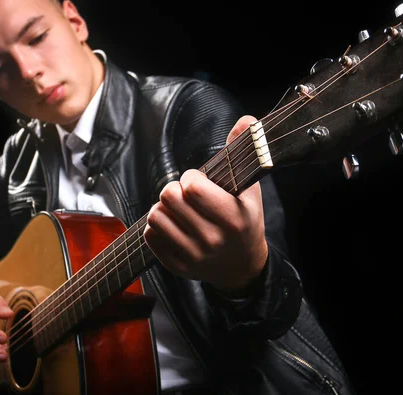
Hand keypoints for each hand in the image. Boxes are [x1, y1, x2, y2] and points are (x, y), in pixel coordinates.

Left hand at [144, 115, 267, 292]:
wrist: (242, 267)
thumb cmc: (246, 221)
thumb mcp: (251, 190)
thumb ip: (244, 153)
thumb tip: (246, 120)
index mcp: (233, 218)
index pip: (192, 187)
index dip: (191, 178)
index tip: (199, 182)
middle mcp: (213, 239)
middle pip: (169, 198)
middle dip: (175, 190)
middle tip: (186, 195)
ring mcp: (194, 255)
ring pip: (156, 216)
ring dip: (164, 208)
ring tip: (179, 210)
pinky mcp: (177, 266)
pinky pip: (151, 235)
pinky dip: (158, 227)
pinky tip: (174, 226)